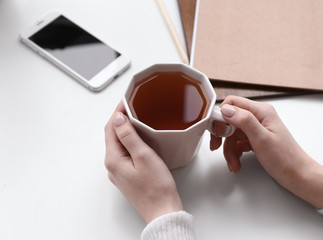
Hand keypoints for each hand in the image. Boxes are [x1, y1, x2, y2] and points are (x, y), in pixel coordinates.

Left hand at [104, 101, 182, 222]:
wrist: (163, 211)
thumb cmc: (156, 188)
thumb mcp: (143, 156)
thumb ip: (129, 136)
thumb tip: (119, 118)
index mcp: (113, 159)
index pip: (110, 128)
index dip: (118, 112)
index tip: (127, 100)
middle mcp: (112, 165)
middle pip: (112, 135)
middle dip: (121, 119)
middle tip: (133, 106)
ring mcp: (119, 171)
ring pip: (119, 144)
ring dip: (126, 129)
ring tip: (138, 118)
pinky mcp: (127, 175)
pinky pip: (125, 153)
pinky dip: (131, 141)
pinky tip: (141, 138)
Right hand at [210, 96, 322, 208]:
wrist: (299, 175)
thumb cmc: (285, 159)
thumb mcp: (261, 139)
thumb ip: (244, 120)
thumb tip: (226, 109)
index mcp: (261, 111)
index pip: (232, 103)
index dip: (220, 116)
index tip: (216, 130)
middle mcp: (259, 116)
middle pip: (230, 120)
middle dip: (223, 136)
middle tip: (217, 146)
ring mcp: (258, 128)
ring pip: (233, 133)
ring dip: (229, 149)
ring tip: (233, 163)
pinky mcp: (257, 138)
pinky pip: (239, 141)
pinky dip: (235, 152)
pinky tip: (237, 162)